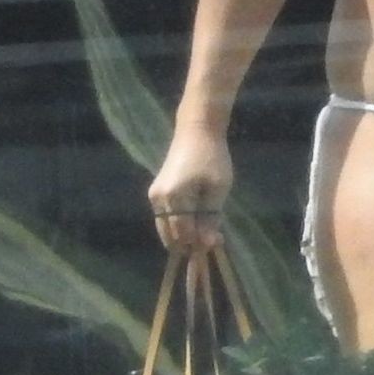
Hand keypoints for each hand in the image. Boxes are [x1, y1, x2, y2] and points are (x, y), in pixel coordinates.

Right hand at [148, 125, 232, 251]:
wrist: (196, 130)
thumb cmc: (212, 157)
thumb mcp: (218, 188)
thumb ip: (211, 217)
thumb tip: (206, 244)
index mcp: (174, 197)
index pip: (184, 233)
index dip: (200, 243)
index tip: (219, 241)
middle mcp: (158, 199)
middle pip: (171, 236)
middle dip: (191, 243)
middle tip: (214, 237)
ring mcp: (154, 196)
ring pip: (165, 230)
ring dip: (184, 236)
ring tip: (206, 230)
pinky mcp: (155, 193)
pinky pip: (165, 219)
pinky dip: (178, 226)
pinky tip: (195, 222)